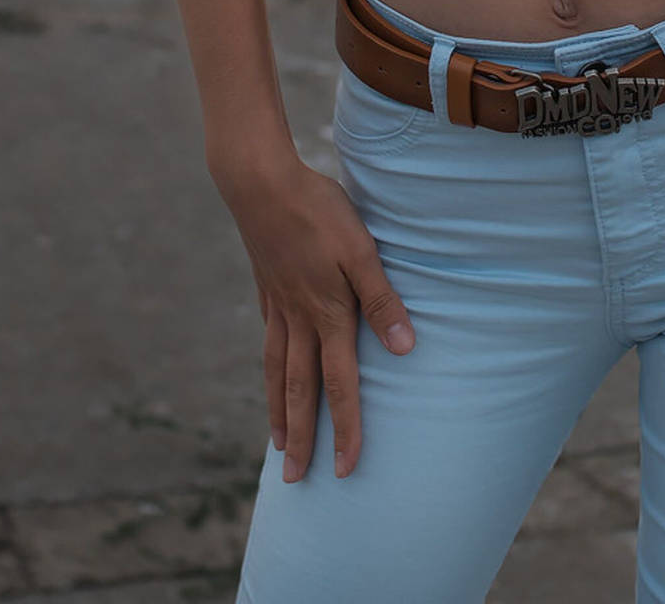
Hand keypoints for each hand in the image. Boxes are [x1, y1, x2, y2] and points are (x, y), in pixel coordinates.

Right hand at [222, 155, 416, 483]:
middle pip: (299, 390)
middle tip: (296, 482)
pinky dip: (271, 367)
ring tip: (277, 444)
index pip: (340, 385)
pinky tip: (273, 372)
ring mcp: (278, 306)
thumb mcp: (361, 250)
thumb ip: (381, 299)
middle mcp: (298, 319)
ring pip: (276, 371)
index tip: (345, 469)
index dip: (346, 428)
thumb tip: (404, 349)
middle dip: (303, 438)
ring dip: (279, 411)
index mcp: (327, 314)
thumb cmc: (318, 211)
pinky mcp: (267, 288)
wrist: (260, 183)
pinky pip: (269, 341)